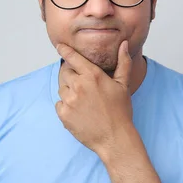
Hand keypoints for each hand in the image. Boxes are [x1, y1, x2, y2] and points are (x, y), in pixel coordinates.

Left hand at [55, 40, 133, 155]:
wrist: (115, 138)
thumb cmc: (120, 111)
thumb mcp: (123, 84)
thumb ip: (123, 62)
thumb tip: (123, 44)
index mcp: (92, 75)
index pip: (73, 57)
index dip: (65, 50)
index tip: (59, 46)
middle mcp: (79, 85)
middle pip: (65, 72)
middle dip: (71, 75)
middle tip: (82, 85)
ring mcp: (69, 100)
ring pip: (62, 88)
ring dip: (69, 91)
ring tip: (83, 101)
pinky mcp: (63, 114)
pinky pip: (59, 104)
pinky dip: (66, 106)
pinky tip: (79, 111)